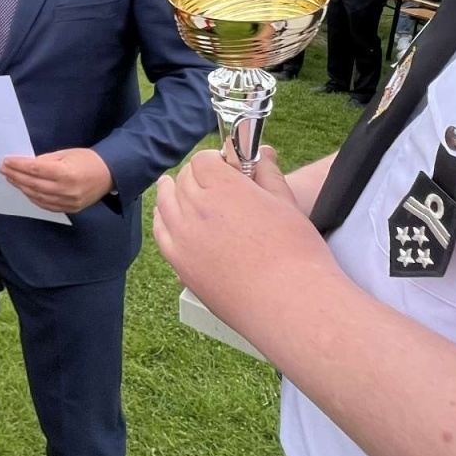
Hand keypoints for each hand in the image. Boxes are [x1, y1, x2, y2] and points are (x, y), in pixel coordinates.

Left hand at [0, 148, 112, 213]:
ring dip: (22, 188)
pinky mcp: (69, 209)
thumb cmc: (87, 160)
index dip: (18, 166)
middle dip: (16, 177)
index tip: (6, 161)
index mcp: (65, 173)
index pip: (35, 169)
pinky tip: (26, 190)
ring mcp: (67, 202)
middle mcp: (65, 190)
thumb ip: (46, 160)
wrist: (109, 174)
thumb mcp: (66, 154)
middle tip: (4, 170)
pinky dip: (33, 198)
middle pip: (33, 184)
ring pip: (37, 197)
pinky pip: (46, 205)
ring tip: (11, 179)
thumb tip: (27, 165)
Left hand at [152, 146, 341, 339]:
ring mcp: (183, 236)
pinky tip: (167, 216)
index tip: (223, 166)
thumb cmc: (296, 252)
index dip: (213, 160)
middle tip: (209, 182)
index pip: (202, 160)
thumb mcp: (286, 202)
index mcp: (224, 187)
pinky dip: (162, 219)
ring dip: (171, 191)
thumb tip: (261, 152)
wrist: (288, 302)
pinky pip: (160, 231)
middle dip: (196, 176)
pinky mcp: (179, 263)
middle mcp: (197, 208)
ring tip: (172, 186)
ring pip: (165, 202)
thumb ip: (267, 173)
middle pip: (183, 179)